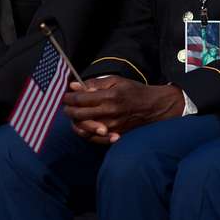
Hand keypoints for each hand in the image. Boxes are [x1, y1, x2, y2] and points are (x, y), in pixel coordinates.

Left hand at [63, 76, 183, 142]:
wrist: (153, 106)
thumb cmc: (134, 90)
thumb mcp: (116, 80)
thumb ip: (94, 83)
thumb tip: (74, 86)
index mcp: (109, 97)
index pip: (80, 99)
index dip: (69, 97)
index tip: (66, 96)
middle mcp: (109, 112)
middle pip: (78, 115)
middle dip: (68, 109)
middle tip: (68, 105)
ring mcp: (112, 125)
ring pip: (83, 128)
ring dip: (75, 121)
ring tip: (75, 115)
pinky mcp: (115, 133)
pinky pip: (93, 138)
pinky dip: (86, 133)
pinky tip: (85, 126)